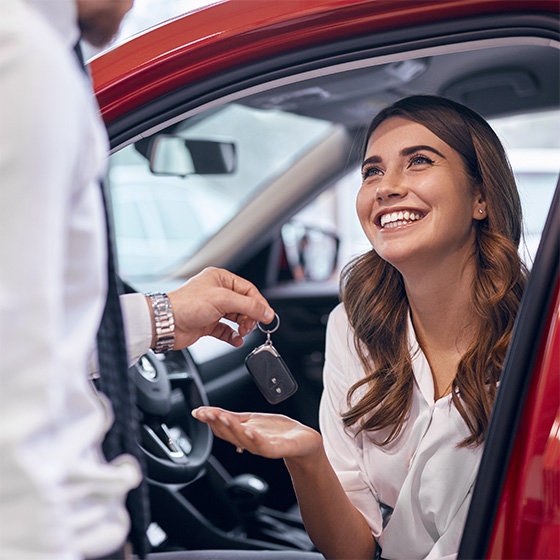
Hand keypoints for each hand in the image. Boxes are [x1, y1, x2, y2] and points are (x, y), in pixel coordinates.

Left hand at [163, 267, 274, 348]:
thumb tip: (267, 312)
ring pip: (236, 318)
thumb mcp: (223, 300)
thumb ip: (248, 306)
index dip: (259, 303)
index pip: (248, 290)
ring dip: (243, 326)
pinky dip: (233, 336)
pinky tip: (236, 339)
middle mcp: (217, 292)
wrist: (165, 324)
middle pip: (244, 304)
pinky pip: (227, 330)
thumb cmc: (186, 305)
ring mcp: (212, 309)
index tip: (268, 316)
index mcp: (220, 279)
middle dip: (250, 316)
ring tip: (243, 332)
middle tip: (252, 325)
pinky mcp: (207, 324)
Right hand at [192, 406, 322, 460]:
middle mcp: (249, 443)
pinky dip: (255, 438)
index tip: (198, 412)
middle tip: (207, 412)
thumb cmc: (276, 431)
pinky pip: (264, 445)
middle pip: (229, 434)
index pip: (222, 428)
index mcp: (242, 435)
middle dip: (217, 422)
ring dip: (232, 428)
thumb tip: (206, 412)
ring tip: (223, 417)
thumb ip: (230, 418)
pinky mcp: (278, 449)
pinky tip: (249, 430)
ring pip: (243, 439)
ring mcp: (263, 447)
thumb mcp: (250, 420)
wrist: (302, 441)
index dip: (209, 420)